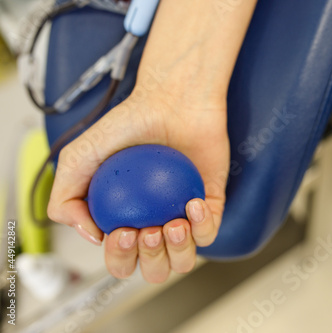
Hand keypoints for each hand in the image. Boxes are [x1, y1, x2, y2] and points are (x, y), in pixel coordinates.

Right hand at [47, 89, 228, 282]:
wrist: (170, 102)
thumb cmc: (129, 126)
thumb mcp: (78, 158)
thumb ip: (65, 199)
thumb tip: (93, 237)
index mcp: (124, 221)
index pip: (121, 259)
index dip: (120, 258)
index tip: (121, 231)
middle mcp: (154, 224)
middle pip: (154, 269)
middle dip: (150, 260)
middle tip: (146, 229)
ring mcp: (183, 218)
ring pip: (184, 260)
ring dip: (179, 250)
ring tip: (173, 224)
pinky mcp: (210, 206)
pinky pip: (210, 231)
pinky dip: (202, 225)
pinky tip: (192, 205)